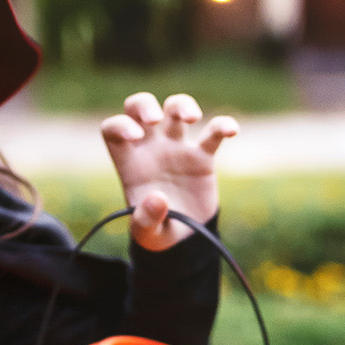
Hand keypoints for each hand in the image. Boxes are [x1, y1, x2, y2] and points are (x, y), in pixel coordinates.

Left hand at [99, 92, 235, 250]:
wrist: (185, 241)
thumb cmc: (158, 233)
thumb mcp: (147, 234)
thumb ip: (146, 219)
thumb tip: (158, 199)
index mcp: (129, 162)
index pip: (113, 129)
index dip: (120, 125)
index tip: (134, 135)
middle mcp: (150, 148)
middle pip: (139, 107)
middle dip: (144, 104)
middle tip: (155, 119)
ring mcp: (176, 148)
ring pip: (174, 109)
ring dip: (181, 105)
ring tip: (191, 117)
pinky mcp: (202, 156)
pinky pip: (213, 133)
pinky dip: (223, 126)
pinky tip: (231, 130)